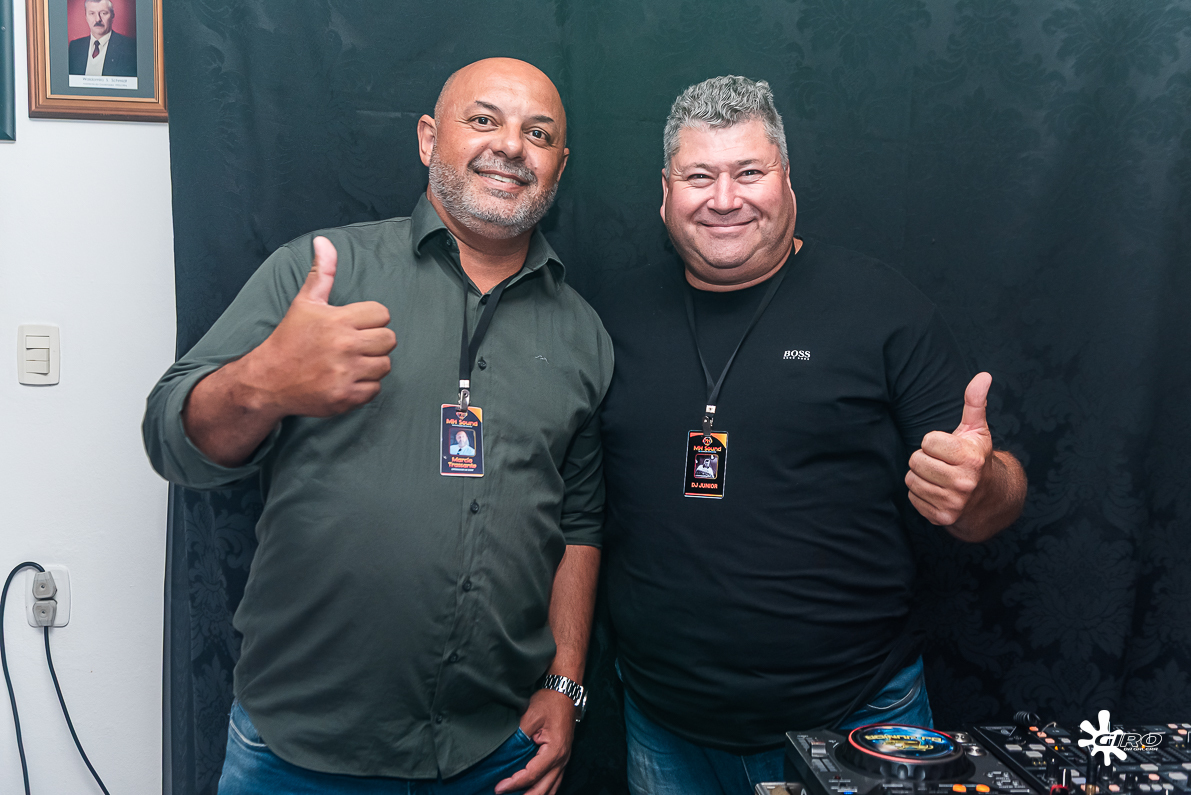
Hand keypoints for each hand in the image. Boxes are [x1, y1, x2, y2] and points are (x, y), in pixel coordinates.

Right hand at [250, 236, 395, 416]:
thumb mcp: (305, 302)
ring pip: (385, 365)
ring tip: (350, 362)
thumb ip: (321, 272)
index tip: (354, 325)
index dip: (371, 319)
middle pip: (389, 339)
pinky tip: (346, 379)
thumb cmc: (289, 339)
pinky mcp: (345, 397)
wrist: (268, 380)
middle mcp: (345, 346)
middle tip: (354, 345)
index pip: (382, 314)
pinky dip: (364, 387)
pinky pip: (375, 389)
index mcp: (338, 320)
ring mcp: (346, 373)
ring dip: (371, 364)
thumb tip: (324, 241)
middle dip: (375, 341)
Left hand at [495, 689, 576, 794]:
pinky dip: (543, 789)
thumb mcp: (530, 715)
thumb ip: (519, 736)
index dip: (514, 784)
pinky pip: (554, 781)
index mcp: (554, 751)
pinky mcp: (562, 758)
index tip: (498, 788)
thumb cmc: (549, 702)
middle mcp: (562, 759)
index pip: (531, 775)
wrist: (564, 692)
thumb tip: (506, 753)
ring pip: (551, 789)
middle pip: (542, 789)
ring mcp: (564, 760)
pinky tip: (531, 791)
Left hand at [906, 372, 994, 529]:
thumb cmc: (976, 457)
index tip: (947, 448)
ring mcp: (953, 502)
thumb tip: (983, 376)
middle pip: (915, 461)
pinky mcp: (942, 518)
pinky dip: (920, 494)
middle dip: (924, 458)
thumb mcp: (977, 430)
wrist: (988, 498)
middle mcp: (964, 483)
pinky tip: (937, 490)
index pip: (927, 442)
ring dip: (920, 476)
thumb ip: (975, 402)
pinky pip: (913, 498)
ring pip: (911, 480)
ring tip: (938, 476)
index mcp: (971, 458)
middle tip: (940, 462)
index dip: (933, 442)